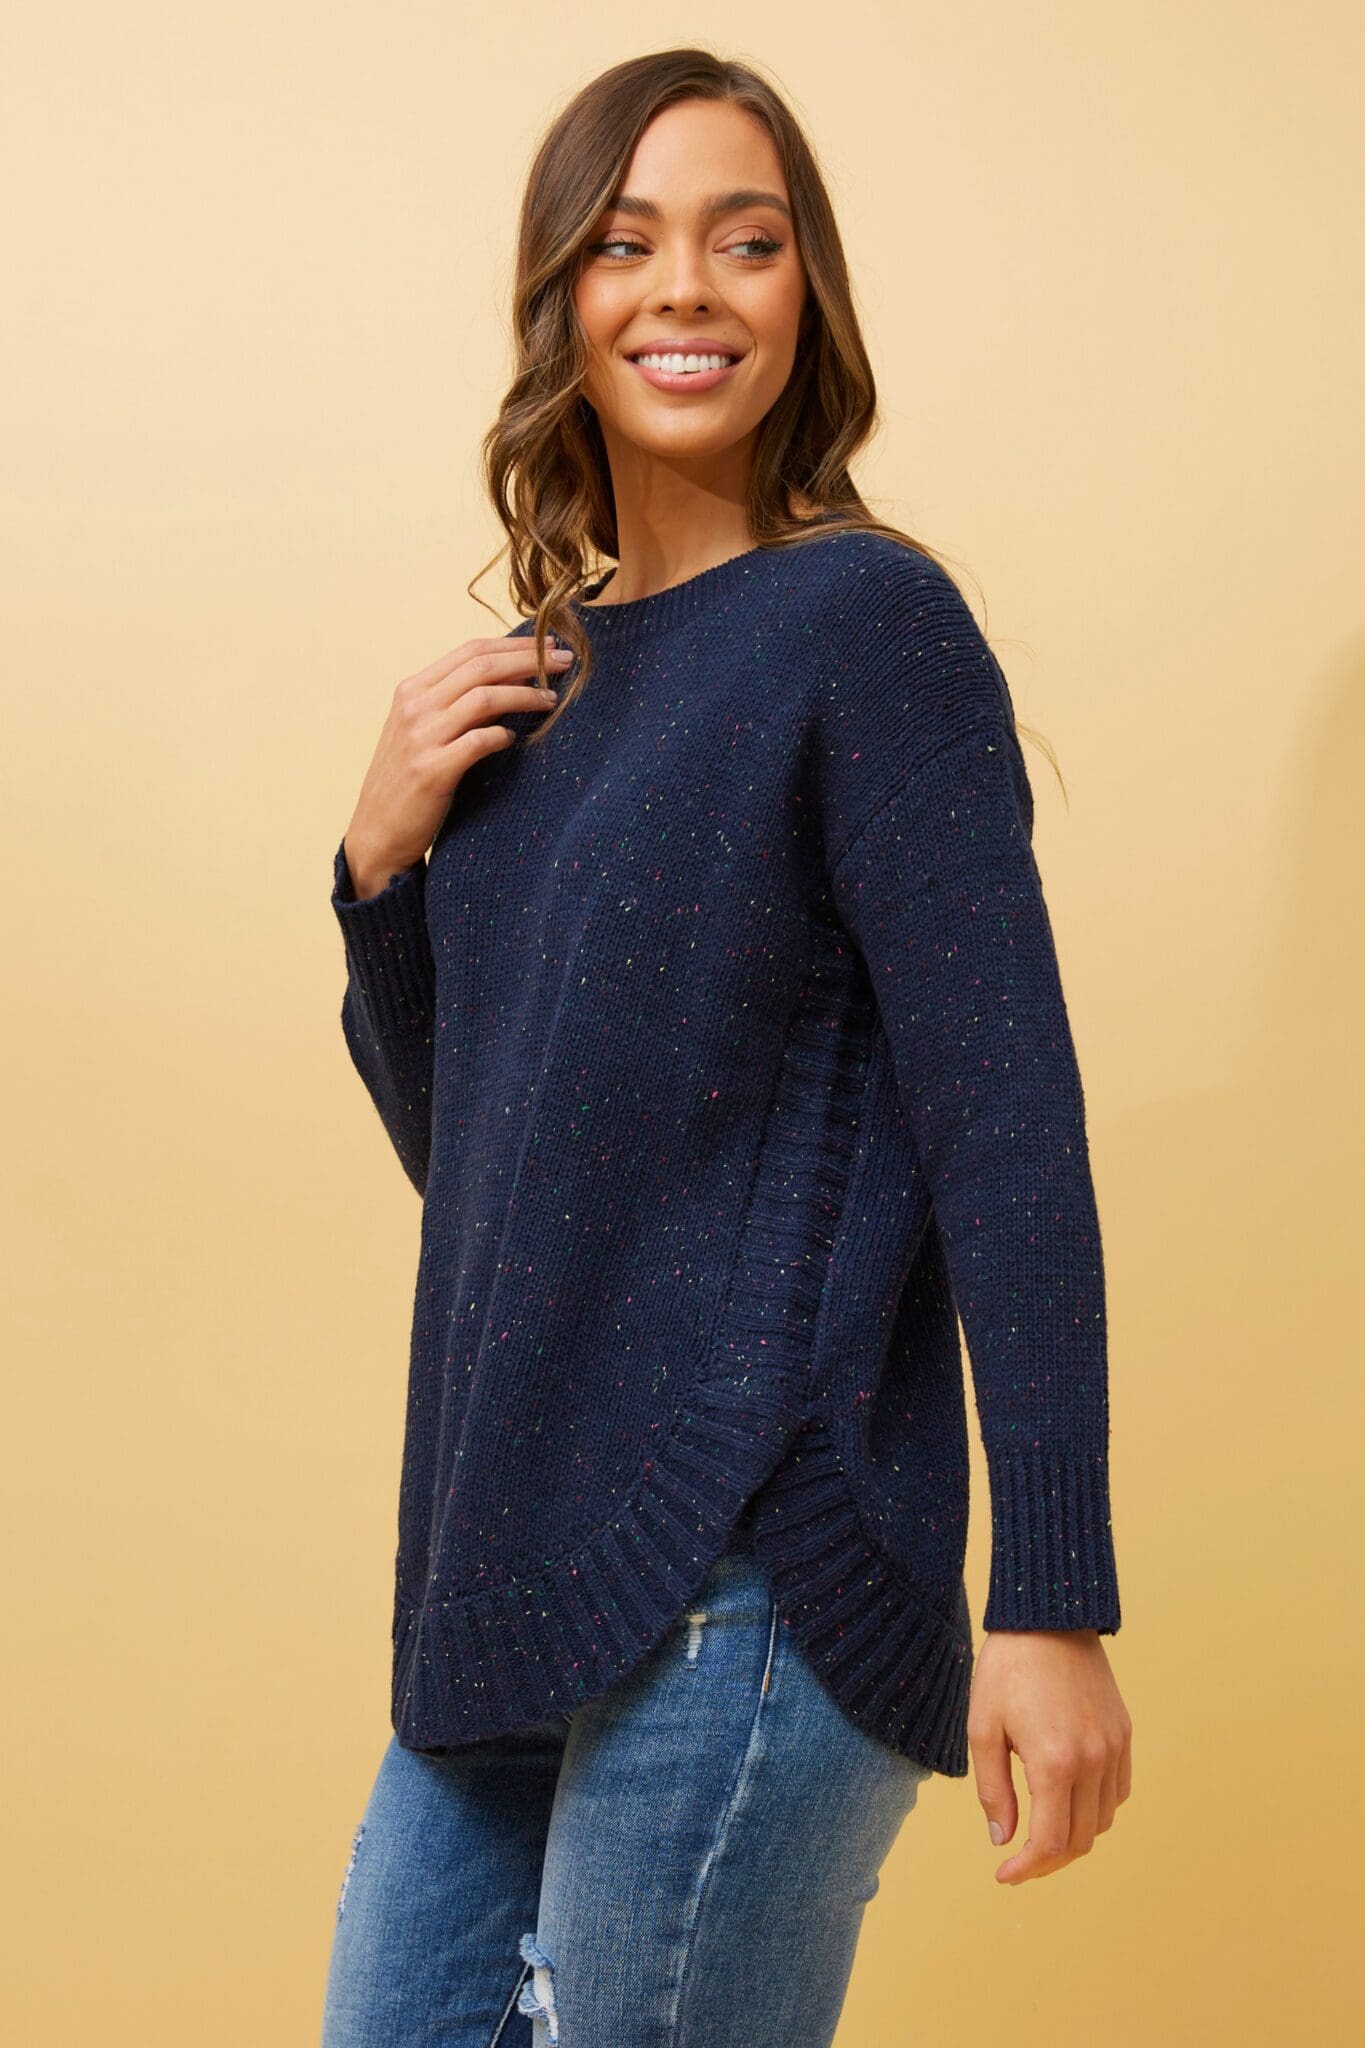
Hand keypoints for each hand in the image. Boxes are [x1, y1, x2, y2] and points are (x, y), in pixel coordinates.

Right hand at [344, 631, 569, 896]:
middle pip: (482, 666)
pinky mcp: (431, 771)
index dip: (514, 645)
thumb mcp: (422, 730)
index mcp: (412, 690)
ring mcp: (420, 738)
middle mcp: (414, 707)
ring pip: (484, 698)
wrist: (377, 832)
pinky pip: (478, 742)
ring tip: (552, 700)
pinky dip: (503, 735)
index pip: (470, 651)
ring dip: (525, 695)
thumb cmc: (408, 780)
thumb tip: (513, 679)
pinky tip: (517, 739)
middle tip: (565, 661)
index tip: (547, 645)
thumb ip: (456, 703)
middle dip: (529, 660)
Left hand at [967, 1628, 1131, 1883]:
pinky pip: (1119, 1792)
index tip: (1004, 1874)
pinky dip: (1097, 1809)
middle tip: (1019, 1860)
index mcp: (1054, 1763)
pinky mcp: (1124, 1734)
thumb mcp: (983, 1727)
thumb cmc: (1007, 1668)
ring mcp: (1114, 1748)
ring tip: (1042, 1831)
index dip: (1027, 1869)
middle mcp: (1093, 1761)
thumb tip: (1002, 1839)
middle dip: (1049, 1860)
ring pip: (1104, 1820)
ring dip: (1074, 1836)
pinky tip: (1069, 1800)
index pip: (1050, 1843)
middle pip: (1081, 1840)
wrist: (1048, 1617)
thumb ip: (993, 1790)